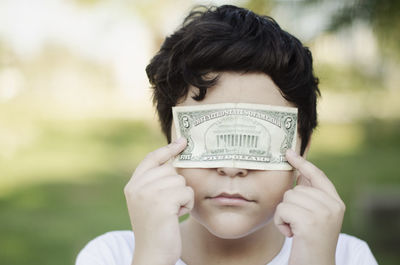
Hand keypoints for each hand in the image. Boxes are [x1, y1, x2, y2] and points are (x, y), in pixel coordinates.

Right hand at [124, 138, 193, 264]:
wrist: (152, 254)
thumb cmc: (156, 228)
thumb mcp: (150, 202)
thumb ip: (156, 182)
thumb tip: (175, 159)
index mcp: (133, 185)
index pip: (151, 159)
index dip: (167, 149)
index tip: (182, 141)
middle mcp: (138, 187)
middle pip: (170, 169)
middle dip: (177, 185)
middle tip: (171, 204)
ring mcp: (148, 194)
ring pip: (180, 180)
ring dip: (183, 196)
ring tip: (172, 211)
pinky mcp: (162, 202)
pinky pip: (186, 191)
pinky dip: (187, 203)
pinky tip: (177, 215)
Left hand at [274, 149, 345, 264]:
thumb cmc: (310, 242)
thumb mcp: (315, 216)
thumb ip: (310, 196)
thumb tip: (299, 173)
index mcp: (336, 203)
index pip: (318, 176)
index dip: (303, 163)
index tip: (289, 152)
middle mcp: (333, 206)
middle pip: (296, 189)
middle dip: (290, 206)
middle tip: (298, 224)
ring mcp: (323, 213)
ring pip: (288, 198)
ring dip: (285, 215)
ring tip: (295, 229)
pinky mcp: (309, 221)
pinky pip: (283, 209)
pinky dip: (281, 223)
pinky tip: (291, 234)